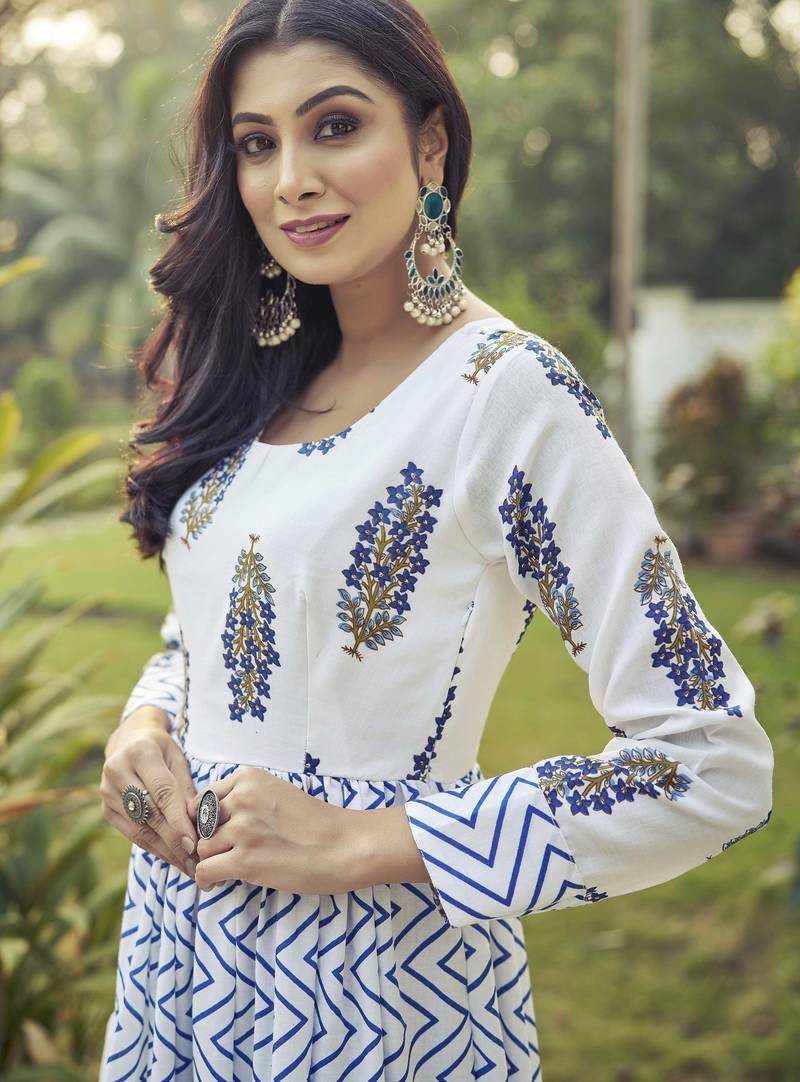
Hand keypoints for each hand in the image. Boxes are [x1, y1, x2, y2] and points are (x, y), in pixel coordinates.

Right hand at [100, 708, 198, 879]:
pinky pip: (133, 834)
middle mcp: (117, 772)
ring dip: (166, 851)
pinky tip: (172, 858)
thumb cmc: (161, 750)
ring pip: (140, 829)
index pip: (162, 792)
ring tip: (189, 866)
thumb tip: (199, 823)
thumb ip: (185, 789)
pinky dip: (155, 848)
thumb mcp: (178, 759)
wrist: (128, 741)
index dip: (178, 820)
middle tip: (197, 862)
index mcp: (140, 753)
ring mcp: (107, 792)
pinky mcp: (106, 810)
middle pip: (149, 814)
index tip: (194, 843)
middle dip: (175, 841)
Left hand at [191, 767, 356, 893]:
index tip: (218, 835)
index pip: (204, 800)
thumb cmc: (315, 823)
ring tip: (226, 871)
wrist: (344, 845)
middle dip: (209, 843)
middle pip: (201, 825)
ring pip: (203, 849)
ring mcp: (242, 829)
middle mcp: (242, 798)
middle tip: (223, 856)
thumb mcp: (276, 794)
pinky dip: (207, 880)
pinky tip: (217, 883)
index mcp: (248, 778)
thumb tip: (211, 822)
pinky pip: (205, 870)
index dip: (206, 822)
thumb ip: (245, 800)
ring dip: (211, 862)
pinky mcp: (245, 859)